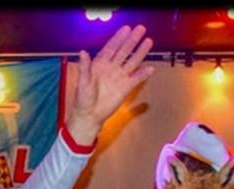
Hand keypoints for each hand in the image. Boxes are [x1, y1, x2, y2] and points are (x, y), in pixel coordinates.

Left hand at [64, 25, 154, 144]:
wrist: (89, 115)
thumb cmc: (83, 99)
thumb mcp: (82, 82)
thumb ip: (84, 67)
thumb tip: (83, 52)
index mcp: (100, 64)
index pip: (111, 48)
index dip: (118, 38)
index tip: (126, 29)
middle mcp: (111, 68)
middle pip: (124, 51)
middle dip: (132, 40)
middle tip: (141, 29)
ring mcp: (119, 77)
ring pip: (132, 62)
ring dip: (140, 53)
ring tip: (148, 42)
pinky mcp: (126, 88)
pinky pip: (136, 79)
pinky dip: (143, 74)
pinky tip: (150, 68)